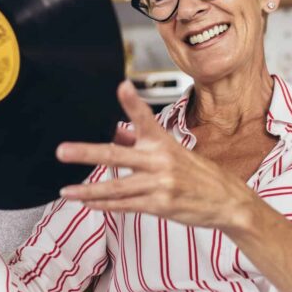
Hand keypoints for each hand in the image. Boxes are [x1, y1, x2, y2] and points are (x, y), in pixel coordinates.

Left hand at [55, 80, 253, 229]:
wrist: (228, 201)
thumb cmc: (200, 175)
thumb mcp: (175, 152)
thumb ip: (143, 143)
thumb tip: (117, 133)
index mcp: (164, 143)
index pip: (145, 118)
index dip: (132, 102)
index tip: (122, 86)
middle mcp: (161, 161)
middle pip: (117, 155)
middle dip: (87, 153)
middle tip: (63, 151)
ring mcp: (160, 184)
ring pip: (116, 187)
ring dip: (87, 190)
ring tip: (67, 190)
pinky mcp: (160, 205)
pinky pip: (125, 205)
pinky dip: (104, 204)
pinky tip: (88, 203)